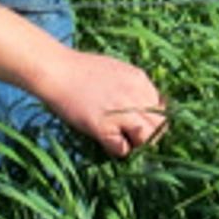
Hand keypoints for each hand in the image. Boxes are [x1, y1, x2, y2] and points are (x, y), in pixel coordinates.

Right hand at [37, 49, 168, 158]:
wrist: (56, 70)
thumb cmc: (81, 69)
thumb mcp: (116, 69)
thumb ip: (133, 87)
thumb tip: (143, 107)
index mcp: (140, 80)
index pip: (162, 108)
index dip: (152, 119)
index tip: (140, 122)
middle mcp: (135, 96)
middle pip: (160, 125)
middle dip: (150, 135)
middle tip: (134, 137)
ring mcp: (121, 112)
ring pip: (147, 139)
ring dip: (137, 144)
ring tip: (122, 140)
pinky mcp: (103, 127)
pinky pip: (122, 149)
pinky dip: (117, 149)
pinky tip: (106, 141)